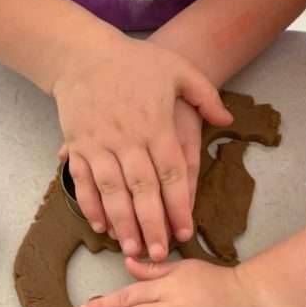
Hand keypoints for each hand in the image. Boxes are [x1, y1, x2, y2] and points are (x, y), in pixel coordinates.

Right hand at [53, 35, 232, 260]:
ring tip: (132, 248)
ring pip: (112, 191)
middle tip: (161, 254)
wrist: (82, 52)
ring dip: (122, 222)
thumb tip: (227, 117)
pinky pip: (84, 181)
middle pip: (142, 190)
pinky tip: (101, 226)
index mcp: (155, 126)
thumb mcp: (179, 69)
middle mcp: (127, 139)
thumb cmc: (135, 62)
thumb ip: (206, 95)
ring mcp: (99, 143)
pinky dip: (91, 205)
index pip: (171, 174)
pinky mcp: (78, 144)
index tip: (186, 232)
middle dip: (151, 224)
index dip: (179, 206)